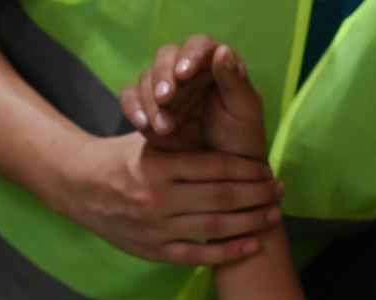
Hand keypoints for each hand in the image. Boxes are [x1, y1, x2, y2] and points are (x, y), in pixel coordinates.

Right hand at [59, 130, 281, 265]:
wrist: (78, 187)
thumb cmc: (122, 158)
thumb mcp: (148, 141)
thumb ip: (185, 142)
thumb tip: (230, 138)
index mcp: (158, 165)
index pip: (216, 167)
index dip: (248, 169)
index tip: (266, 168)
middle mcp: (158, 197)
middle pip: (222, 197)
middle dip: (257, 194)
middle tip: (279, 189)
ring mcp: (156, 227)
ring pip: (215, 226)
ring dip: (251, 221)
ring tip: (273, 214)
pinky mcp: (154, 250)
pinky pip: (198, 255)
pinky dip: (228, 252)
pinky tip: (252, 245)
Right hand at [121, 39, 267, 161]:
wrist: (222, 176)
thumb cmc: (241, 141)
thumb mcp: (244, 114)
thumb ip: (235, 82)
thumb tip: (223, 49)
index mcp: (215, 66)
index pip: (199, 46)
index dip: (190, 55)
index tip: (185, 73)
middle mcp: (188, 71)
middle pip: (166, 57)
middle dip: (164, 76)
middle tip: (166, 98)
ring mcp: (166, 87)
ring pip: (147, 76)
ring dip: (150, 99)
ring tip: (163, 128)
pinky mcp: (148, 106)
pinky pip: (131, 96)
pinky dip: (132, 108)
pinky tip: (142, 125)